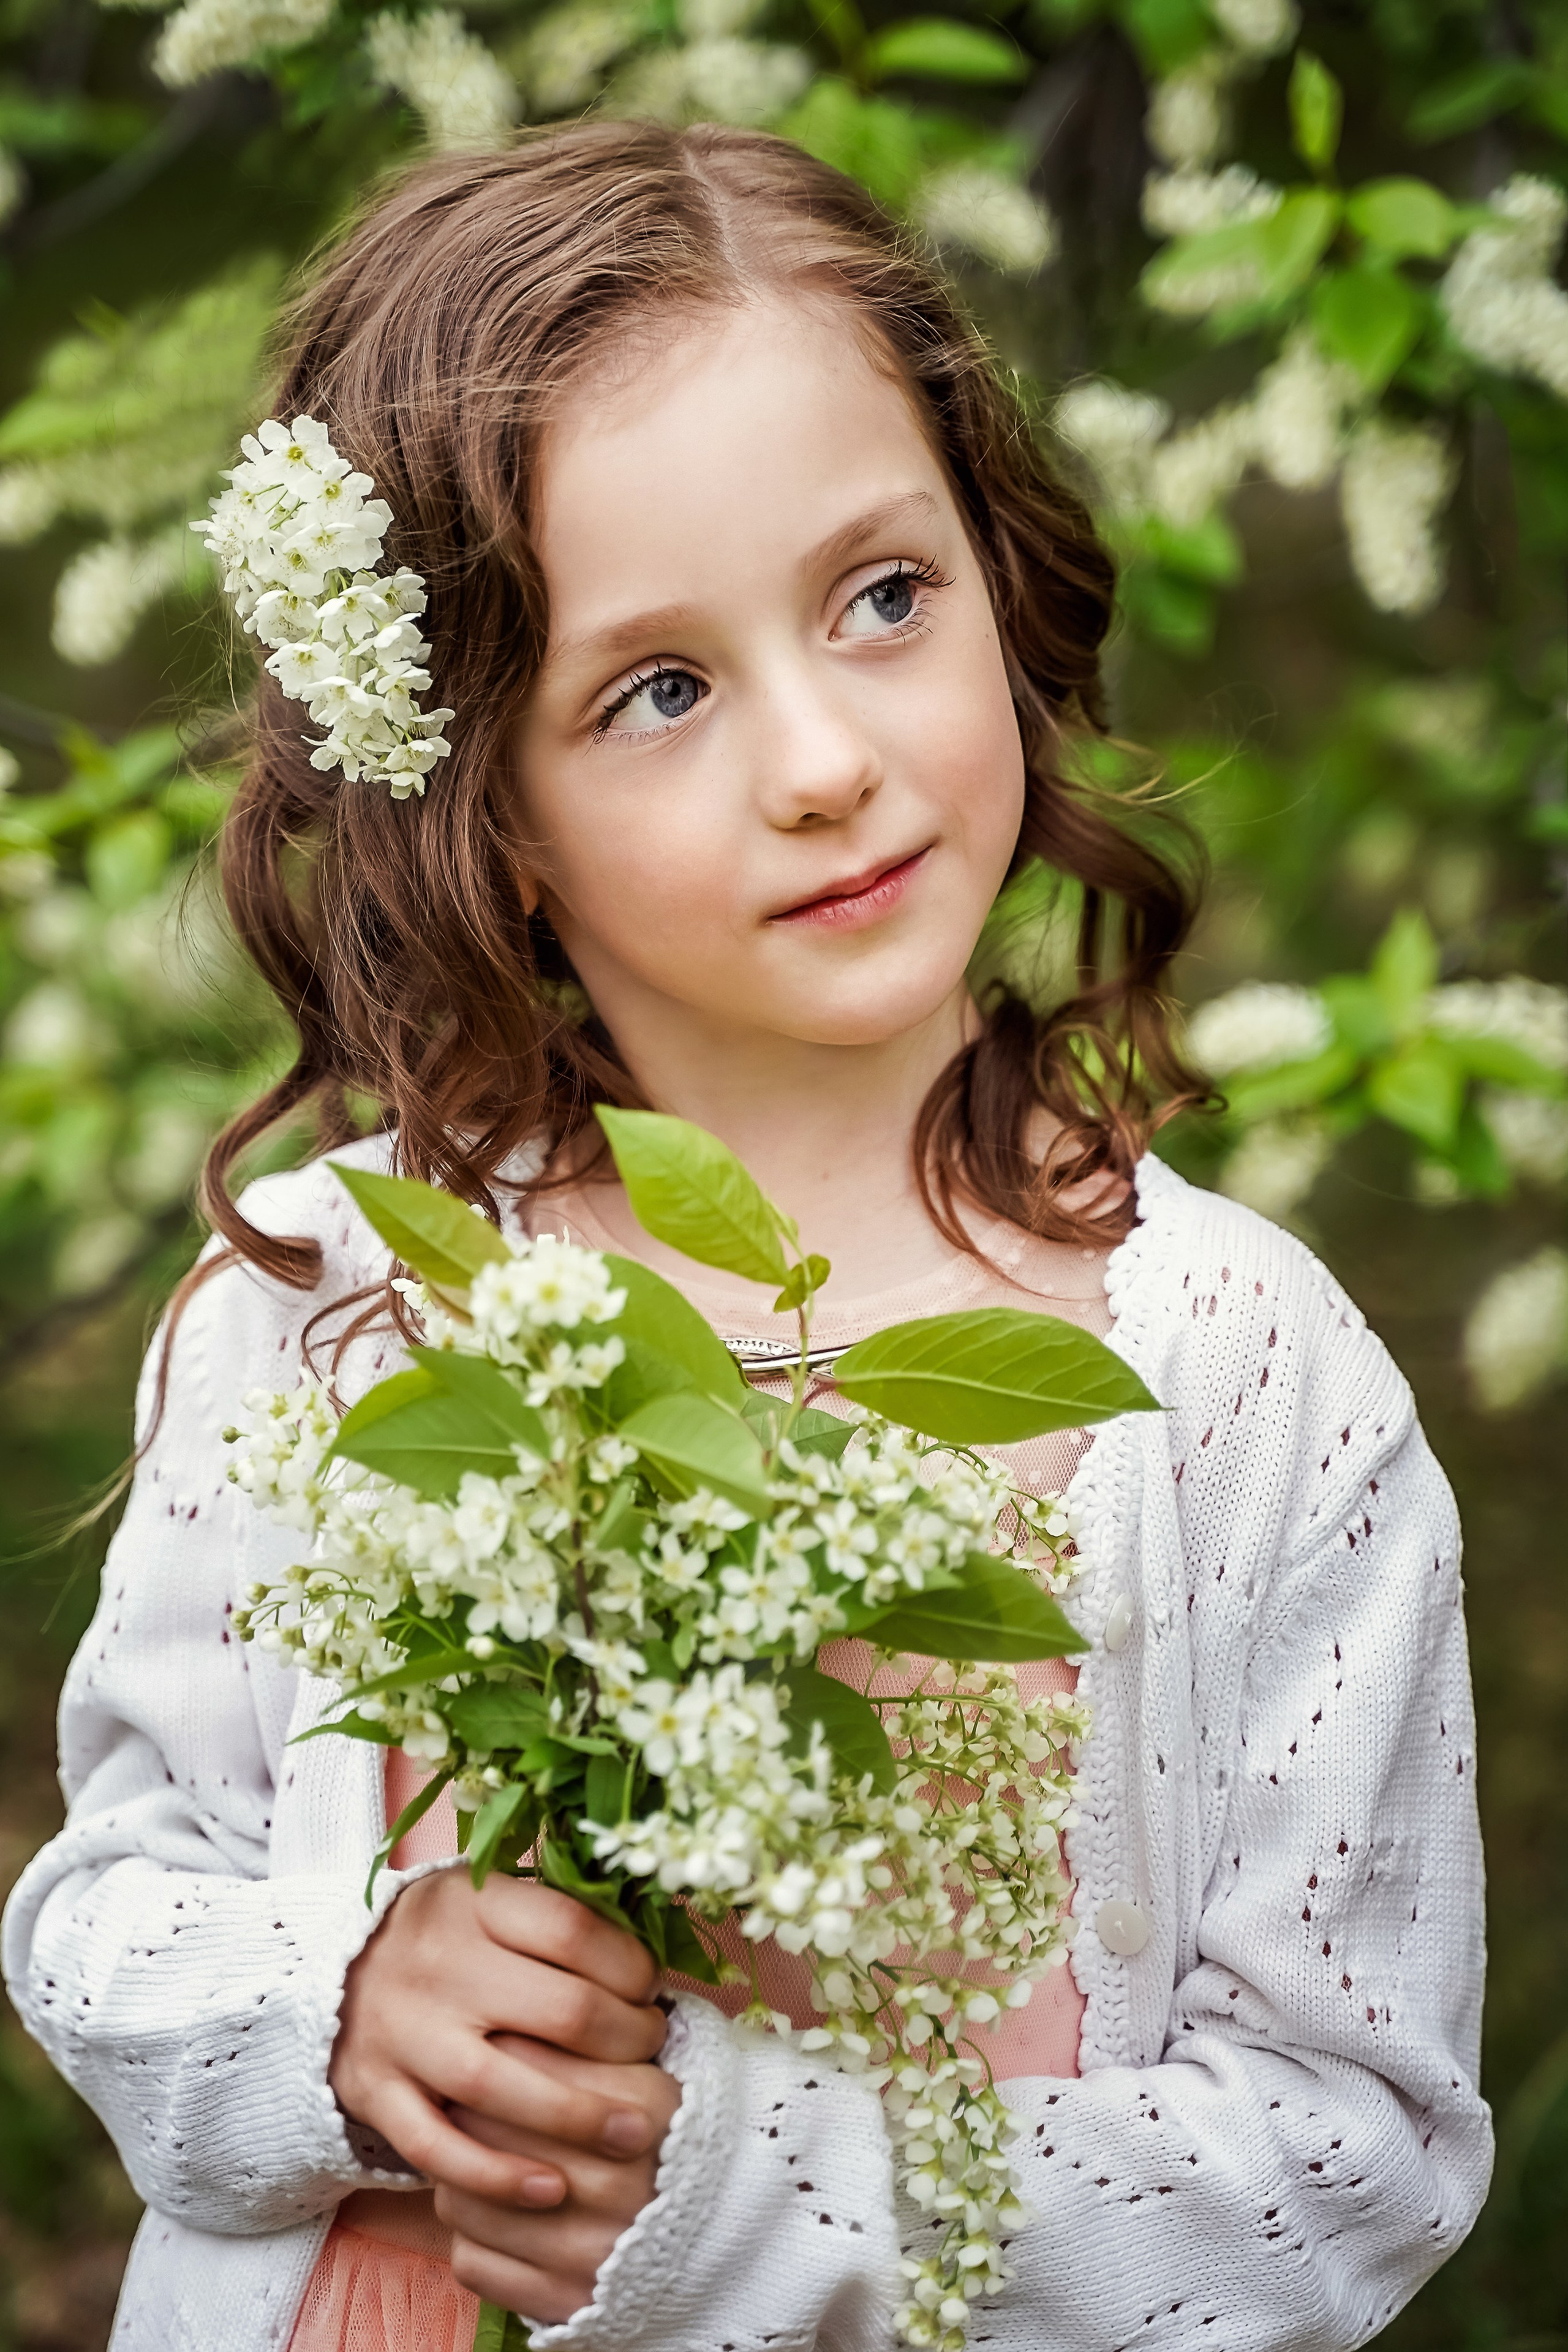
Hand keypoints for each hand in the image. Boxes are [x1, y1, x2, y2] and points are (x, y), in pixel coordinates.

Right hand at [330, 1870, 667, 2208]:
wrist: (332, 1972)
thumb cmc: (448, 1936)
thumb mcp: (492, 1899)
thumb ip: (559, 1915)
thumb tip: (653, 1954)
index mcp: (474, 1904)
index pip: (573, 1930)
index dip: (630, 1966)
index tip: (651, 1990)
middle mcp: (437, 1965)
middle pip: (557, 2010)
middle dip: (626, 2040)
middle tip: (654, 2052)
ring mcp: (403, 2033)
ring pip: (499, 2085)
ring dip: (578, 2117)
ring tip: (635, 2134)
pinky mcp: (375, 2093)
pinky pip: (438, 2147)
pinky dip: (496, 2176)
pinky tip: (551, 2190)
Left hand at [437, 2033, 682, 2323]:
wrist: (724, 2230)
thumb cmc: (670, 2133)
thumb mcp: (648, 2069)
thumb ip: (587, 2034)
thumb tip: (505, 2006)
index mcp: (646, 2111)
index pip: (526, 2060)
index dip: (498, 2046)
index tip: (493, 2044)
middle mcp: (620, 2185)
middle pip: (486, 2129)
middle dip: (465, 2107)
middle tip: (465, 2094)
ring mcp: (591, 2253)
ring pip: (464, 2200)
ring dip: (460, 2174)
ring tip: (478, 2154)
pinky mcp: (562, 2304)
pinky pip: (471, 2261)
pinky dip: (471, 2237)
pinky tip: (494, 2212)